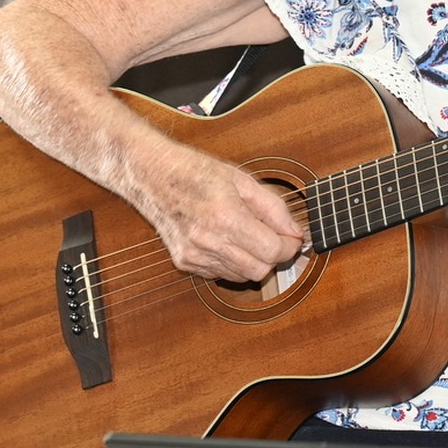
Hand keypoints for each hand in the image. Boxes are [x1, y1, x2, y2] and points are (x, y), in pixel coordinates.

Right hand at [130, 139, 304, 282]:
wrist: (151, 174)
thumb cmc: (195, 171)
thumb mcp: (241, 179)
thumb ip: (273, 208)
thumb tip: (296, 232)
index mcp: (225, 216)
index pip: (272, 251)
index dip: (289, 246)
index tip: (292, 238)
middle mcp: (207, 241)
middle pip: (260, 270)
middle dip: (273, 256)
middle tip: (274, 238)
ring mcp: (194, 255)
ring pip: (242, 276)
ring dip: (253, 260)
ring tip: (246, 234)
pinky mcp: (184, 262)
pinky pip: (221, 274)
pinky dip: (231, 262)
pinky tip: (225, 239)